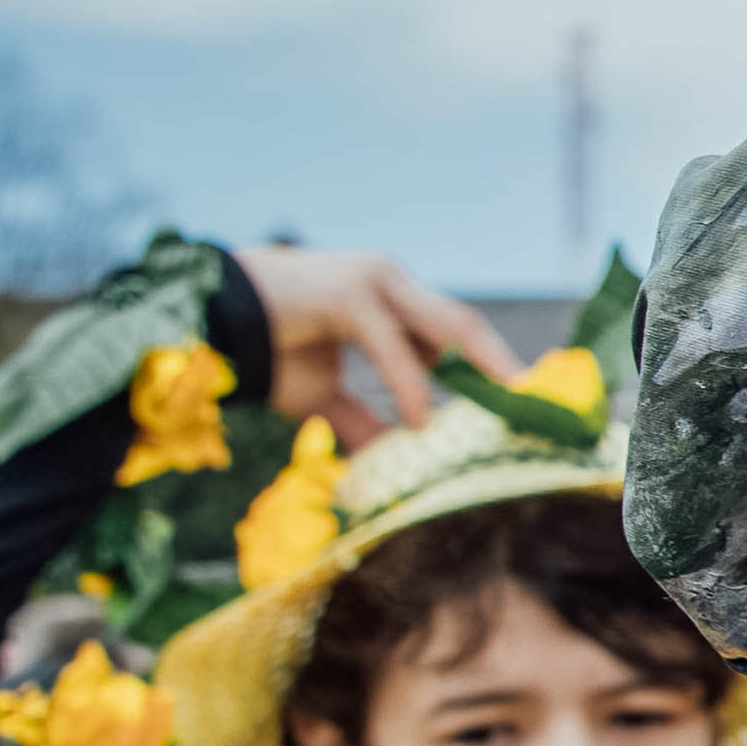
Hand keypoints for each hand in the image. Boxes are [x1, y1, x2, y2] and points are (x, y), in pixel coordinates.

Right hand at [230, 244, 511, 446]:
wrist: (208, 319)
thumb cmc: (267, 349)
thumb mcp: (324, 395)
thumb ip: (361, 422)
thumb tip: (389, 462)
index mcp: (391, 302)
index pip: (456, 332)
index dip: (492, 366)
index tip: (526, 401)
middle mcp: (391, 285)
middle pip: (465, 326)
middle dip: (503, 368)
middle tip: (538, 408)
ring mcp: (373, 283)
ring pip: (444, 329)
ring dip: (479, 373)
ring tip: (504, 414)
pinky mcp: (349, 294)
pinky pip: (392, 344)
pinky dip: (410, 385)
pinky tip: (419, 422)